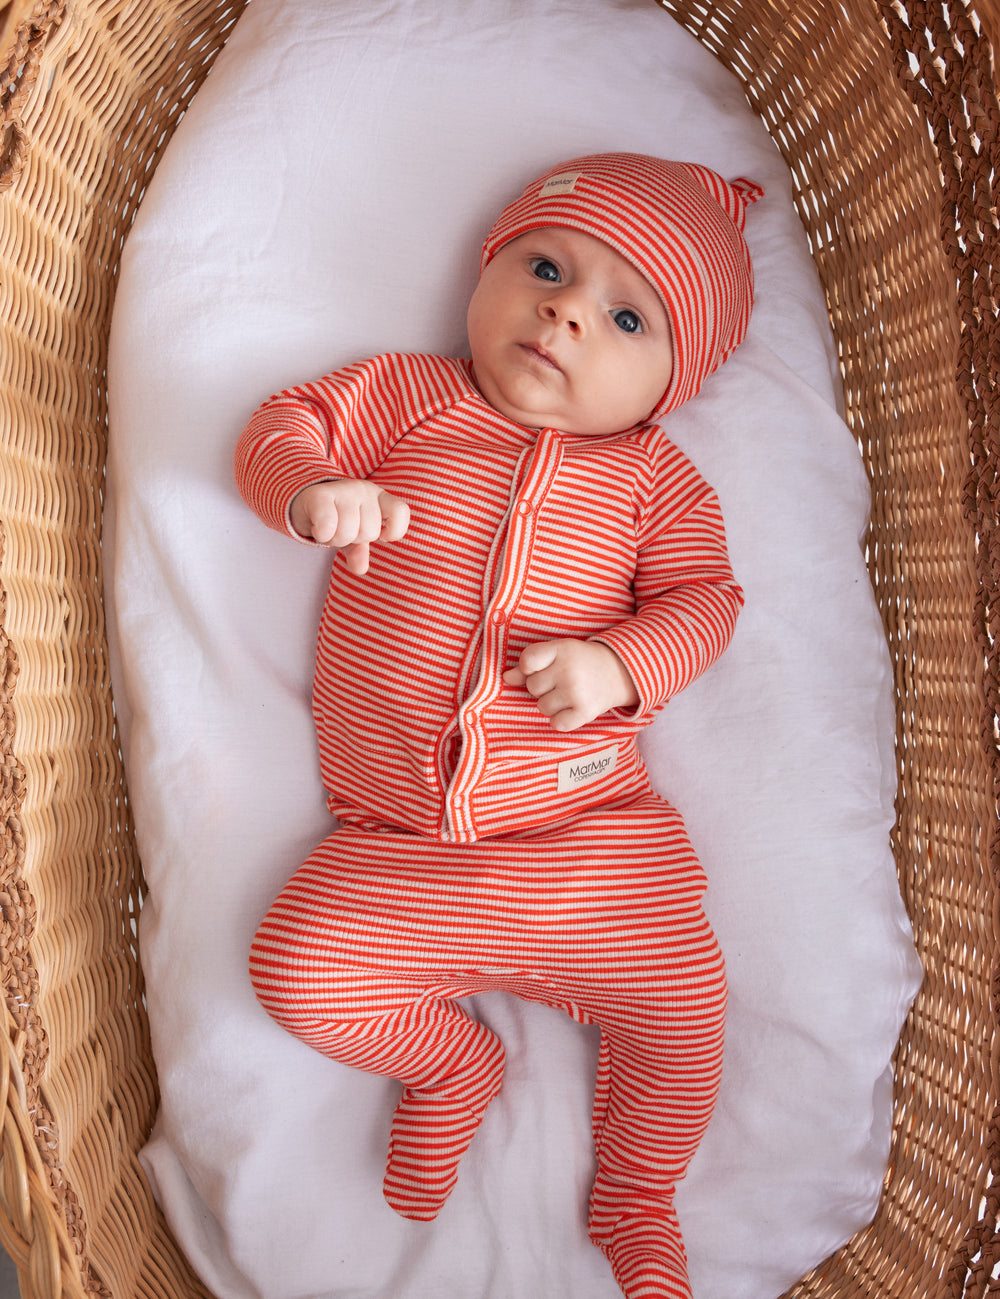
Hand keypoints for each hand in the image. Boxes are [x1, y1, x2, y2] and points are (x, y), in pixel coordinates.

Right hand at [290, 479, 409, 574]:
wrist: (305, 501)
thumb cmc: (337, 518)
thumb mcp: (353, 535)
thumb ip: (359, 550)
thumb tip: (360, 568)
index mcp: (379, 498)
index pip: (400, 511)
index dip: (393, 530)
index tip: (381, 536)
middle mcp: (364, 490)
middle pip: (370, 530)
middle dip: (354, 539)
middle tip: (342, 530)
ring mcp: (343, 490)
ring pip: (348, 531)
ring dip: (335, 539)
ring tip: (329, 530)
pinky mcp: (320, 495)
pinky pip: (327, 525)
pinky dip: (322, 535)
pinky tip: (318, 529)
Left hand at [502, 638, 638, 731]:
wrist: (619, 672)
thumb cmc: (579, 661)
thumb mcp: (558, 653)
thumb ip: (531, 663)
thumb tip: (506, 678)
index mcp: (562, 649)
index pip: (527, 661)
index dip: (528, 668)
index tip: (540, 668)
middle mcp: (569, 670)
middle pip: (533, 687)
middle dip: (542, 687)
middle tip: (560, 681)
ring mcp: (577, 692)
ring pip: (542, 707)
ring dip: (551, 704)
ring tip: (568, 694)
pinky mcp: (585, 712)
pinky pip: (556, 724)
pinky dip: (561, 720)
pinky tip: (572, 709)